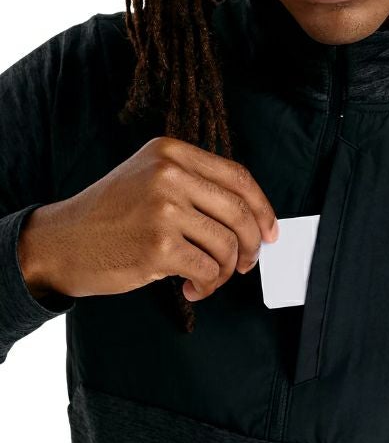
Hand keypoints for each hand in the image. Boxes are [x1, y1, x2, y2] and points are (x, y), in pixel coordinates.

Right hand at [17, 136, 278, 301]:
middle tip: (247, 264)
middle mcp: (170, 174)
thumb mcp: (151, 180)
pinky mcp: (159, 245)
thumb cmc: (112, 215)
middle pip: (239, 213)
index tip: (270, 232)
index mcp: (172, 153)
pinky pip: (209, 270)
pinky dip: (208, 286)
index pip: (238, 177)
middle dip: (252, 246)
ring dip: (225, 271)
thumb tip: (252, 219)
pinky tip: (192, 289)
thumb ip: (197, 187)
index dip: (262, 208)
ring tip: (207, 279)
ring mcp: (164, 208)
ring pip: (227, 245)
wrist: (63, 242)